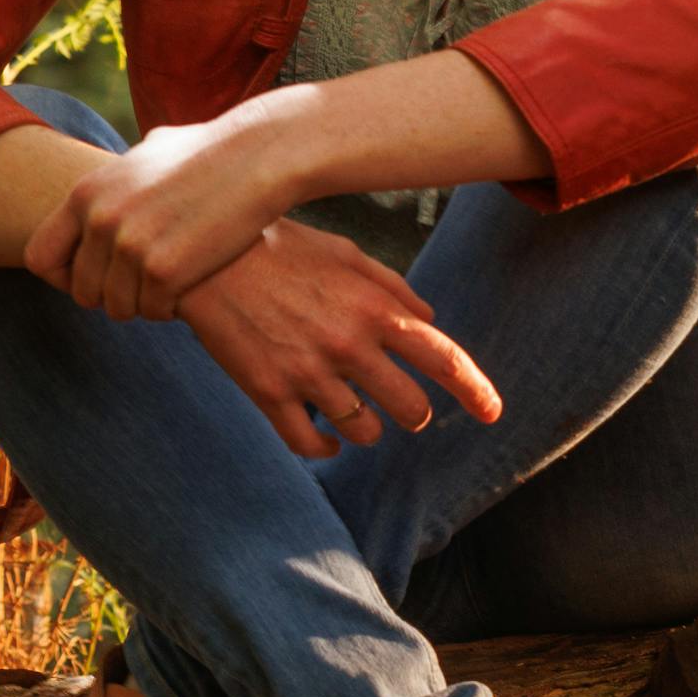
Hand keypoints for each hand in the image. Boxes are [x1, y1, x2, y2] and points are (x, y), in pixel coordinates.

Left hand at [25, 104, 301, 320]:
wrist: (260, 155)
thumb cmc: (213, 150)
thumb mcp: (150, 151)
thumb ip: (120, 178)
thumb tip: (112, 183)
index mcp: (86, 193)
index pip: (39, 257)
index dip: (64, 276)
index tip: (94, 277)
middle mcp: (99, 220)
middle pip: (83, 292)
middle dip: (112, 295)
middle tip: (146, 282)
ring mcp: (130, 248)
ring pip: (118, 308)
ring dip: (144, 303)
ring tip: (174, 280)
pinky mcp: (165, 271)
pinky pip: (154, 311)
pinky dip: (173, 306)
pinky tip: (194, 282)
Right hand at [176, 221, 503, 459]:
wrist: (204, 259)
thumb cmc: (280, 249)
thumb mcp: (344, 254)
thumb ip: (392, 287)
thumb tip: (429, 319)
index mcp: (374, 308)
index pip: (443, 357)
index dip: (475, 390)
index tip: (493, 413)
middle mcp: (349, 344)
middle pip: (410, 407)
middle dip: (413, 413)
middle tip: (402, 407)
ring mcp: (309, 372)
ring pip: (364, 431)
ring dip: (367, 429)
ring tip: (352, 411)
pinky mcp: (269, 392)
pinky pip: (310, 444)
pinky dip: (324, 447)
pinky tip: (325, 439)